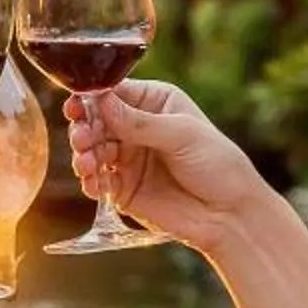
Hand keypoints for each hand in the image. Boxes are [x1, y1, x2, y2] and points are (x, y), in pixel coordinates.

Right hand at [63, 80, 268, 252]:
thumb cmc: (218, 165)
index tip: (76, 106)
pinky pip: (97, 181)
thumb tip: (101, 102)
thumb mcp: (182, 135)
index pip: (114, 93)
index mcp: (154, 103)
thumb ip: (140, 122)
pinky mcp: (123, 188)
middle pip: (96, 121)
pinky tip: (93, 184)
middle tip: (82, 139)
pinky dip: (90, 182)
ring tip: (88, 164)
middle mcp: (137, 128)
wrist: (230, 214)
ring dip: (83, 155)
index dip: (92, 99)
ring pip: (92, 150)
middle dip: (84, 129)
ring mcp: (128, 158)